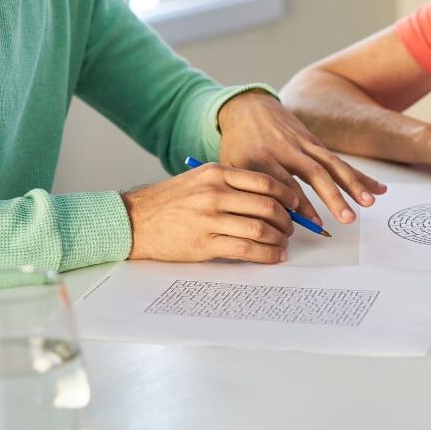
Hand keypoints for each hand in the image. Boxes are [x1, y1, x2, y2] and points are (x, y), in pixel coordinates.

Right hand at [124, 162, 298, 263]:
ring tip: (283, 243)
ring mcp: (210, 219)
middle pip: (267, 206)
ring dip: (279, 239)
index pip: (264, 181)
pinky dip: (266, 254)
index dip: (286, 194)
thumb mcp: (199, 179)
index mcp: (216, 173)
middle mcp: (215, 193)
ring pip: (260, 228)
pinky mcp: (204, 244)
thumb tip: (268, 198)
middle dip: (287, 219)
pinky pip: (246, 249)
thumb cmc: (169, 201)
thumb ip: (230, 184)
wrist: (134, 221)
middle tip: (291, 227)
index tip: (295, 204)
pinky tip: (274, 256)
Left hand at [217, 91, 386, 224]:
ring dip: (352, 184)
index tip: (314, 224)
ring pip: (331, 165)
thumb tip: (270, 223)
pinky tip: (377, 189)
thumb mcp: (232, 166)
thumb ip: (250, 191)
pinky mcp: (315, 142)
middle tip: (347, 219)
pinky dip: (358, 175)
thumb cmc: (237, 144)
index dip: (300, 204)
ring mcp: (303, 144)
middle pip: (313, 173)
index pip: (284, 183)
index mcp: (261, 158)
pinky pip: (339, 161)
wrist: (246, 106)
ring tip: (369, 203)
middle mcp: (286, 149)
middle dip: (333, 197)